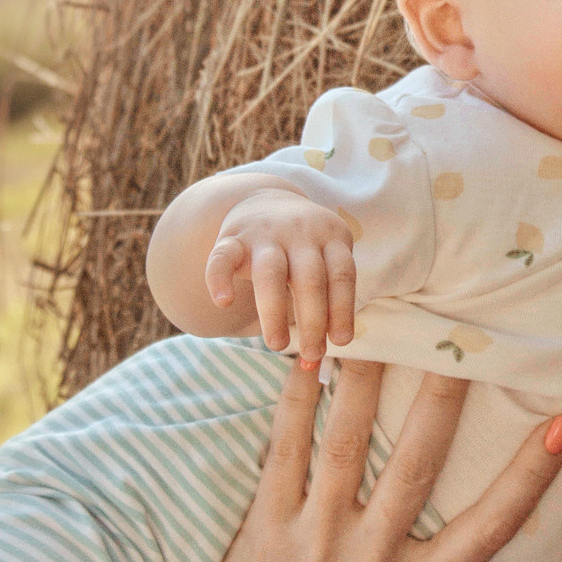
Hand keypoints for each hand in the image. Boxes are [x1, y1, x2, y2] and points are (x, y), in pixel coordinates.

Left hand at [177, 361, 561, 561]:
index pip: (486, 529)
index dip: (529, 477)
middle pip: (417, 469)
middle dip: (446, 400)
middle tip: (472, 338)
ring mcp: (314, 541)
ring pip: (347, 447)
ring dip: (367, 382)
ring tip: (385, 320)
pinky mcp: (265, 527)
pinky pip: (283, 453)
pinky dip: (295, 403)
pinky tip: (306, 354)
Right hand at [205, 189, 358, 362]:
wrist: (265, 199)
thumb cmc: (303, 247)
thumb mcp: (324, 258)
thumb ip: (326, 299)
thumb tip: (315, 361)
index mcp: (331, 235)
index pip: (342, 274)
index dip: (342, 309)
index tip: (341, 342)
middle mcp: (300, 232)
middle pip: (309, 278)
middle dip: (312, 320)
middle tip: (313, 354)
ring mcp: (265, 233)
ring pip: (270, 272)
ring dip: (274, 312)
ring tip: (277, 346)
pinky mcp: (232, 237)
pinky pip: (223, 257)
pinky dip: (219, 279)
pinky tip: (223, 302)